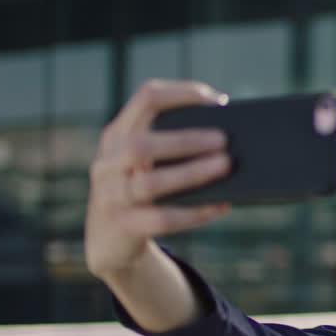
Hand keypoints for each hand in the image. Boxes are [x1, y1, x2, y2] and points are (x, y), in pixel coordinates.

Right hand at [85, 80, 232, 280]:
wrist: (110, 241)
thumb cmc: (141, 191)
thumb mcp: (145, 163)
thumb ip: (171, 146)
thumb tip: (228, 139)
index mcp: (117, 134)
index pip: (146, 98)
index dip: (182, 94)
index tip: (217, 102)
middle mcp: (107, 162)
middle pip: (140, 145)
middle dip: (184, 140)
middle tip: (223, 139)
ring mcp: (110, 196)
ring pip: (149, 183)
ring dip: (191, 173)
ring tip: (225, 165)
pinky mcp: (123, 227)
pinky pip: (162, 219)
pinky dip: (195, 211)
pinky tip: (221, 205)